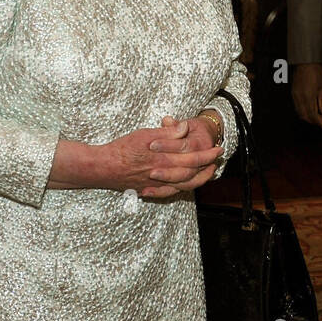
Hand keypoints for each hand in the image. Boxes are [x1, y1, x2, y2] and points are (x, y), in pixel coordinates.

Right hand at [49, 119, 222, 197]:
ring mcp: (156, 184)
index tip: (218, 150)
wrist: (102, 167)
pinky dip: (179, 190)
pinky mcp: (148, 189)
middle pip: (192, 172)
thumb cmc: (122, 149)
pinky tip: (183, 187)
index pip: (193, 157)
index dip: (208, 154)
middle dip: (207, 166)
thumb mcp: (145, 135)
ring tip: (206, 173)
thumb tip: (184, 127)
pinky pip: (168, 193)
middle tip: (217, 160)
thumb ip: (167, 133)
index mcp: (165, 159)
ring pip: (183, 185)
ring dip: (198, 179)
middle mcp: (163, 174)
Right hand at [291, 63, 321, 128]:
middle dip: (313, 121)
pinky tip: (309, 110)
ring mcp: (295, 95)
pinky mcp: (293, 93)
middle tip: (321, 122)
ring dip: (308, 117)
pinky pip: (297, 106)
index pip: (313, 115)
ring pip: (300, 112)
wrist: (306, 62)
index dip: (319, 122)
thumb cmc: (316, 72)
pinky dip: (303, 111)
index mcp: (308, 97)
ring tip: (316, 117)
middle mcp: (300, 98)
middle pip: (305, 116)